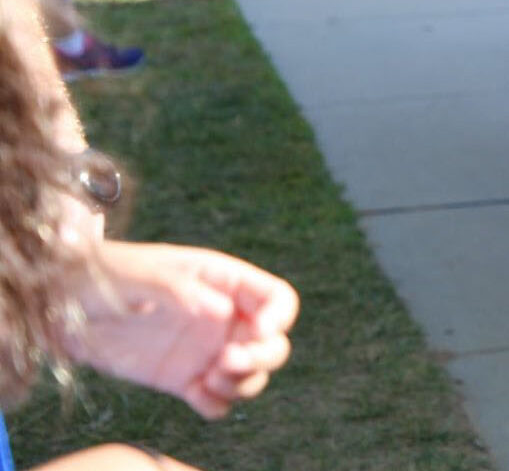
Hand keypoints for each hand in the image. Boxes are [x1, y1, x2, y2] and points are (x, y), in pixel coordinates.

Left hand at [67, 241, 298, 419]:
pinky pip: (218, 401)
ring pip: (252, 375)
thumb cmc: (101, 279)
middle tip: (227, 363)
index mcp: (223, 282)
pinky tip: (194, 394)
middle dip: (263, 357)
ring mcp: (205, 351)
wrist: (58, 310)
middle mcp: (223, 318)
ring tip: (207, 380)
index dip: (279, 317)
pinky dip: (217, 404)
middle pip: (274, 343)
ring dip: (243, 384)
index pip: (277, 298)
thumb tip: (224, 312)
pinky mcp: (184, 380)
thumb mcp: (140, 275)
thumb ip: (182, 290)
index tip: (258, 332)